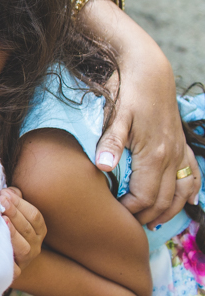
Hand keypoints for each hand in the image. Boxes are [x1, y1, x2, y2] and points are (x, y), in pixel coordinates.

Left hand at [0, 187, 45, 282]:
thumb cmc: (5, 231)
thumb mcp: (12, 214)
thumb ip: (12, 201)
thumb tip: (8, 190)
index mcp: (38, 231)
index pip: (35, 216)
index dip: (21, 204)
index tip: (5, 193)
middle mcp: (35, 245)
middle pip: (28, 229)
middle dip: (15, 212)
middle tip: (1, 200)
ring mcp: (26, 259)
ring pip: (24, 248)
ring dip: (13, 233)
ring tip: (3, 219)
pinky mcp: (15, 272)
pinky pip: (14, 268)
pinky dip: (8, 258)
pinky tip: (0, 246)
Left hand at [79, 0, 198, 226]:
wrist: (149, 72)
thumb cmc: (129, 93)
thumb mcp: (116, 116)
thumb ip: (110, 142)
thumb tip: (102, 166)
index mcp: (153, 154)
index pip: (144, 196)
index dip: (130, 209)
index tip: (115, 214)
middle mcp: (171, 156)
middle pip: (162, 199)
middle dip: (146, 214)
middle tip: (129, 223)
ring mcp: (179, 151)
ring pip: (181, 191)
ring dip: (169, 209)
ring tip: (152, 220)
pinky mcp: (182, 144)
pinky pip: (193, 174)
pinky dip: (190, 191)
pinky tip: (186, 200)